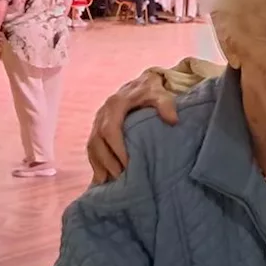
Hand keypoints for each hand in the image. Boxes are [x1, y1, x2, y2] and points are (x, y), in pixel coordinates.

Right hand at [88, 69, 176, 183]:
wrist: (142, 82)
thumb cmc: (152, 90)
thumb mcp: (161, 93)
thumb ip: (166, 104)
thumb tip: (173, 121)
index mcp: (115, 104)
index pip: (110, 130)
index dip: (116, 148)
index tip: (127, 164)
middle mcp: (102, 113)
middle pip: (97, 141)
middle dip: (107, 162)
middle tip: (121, 178)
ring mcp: (97, 121)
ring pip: (92, 146)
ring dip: (100, 165)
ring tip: (111, 183)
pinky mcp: (97, 128)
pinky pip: (92, 148)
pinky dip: (96, 164)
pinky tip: (102, 179)